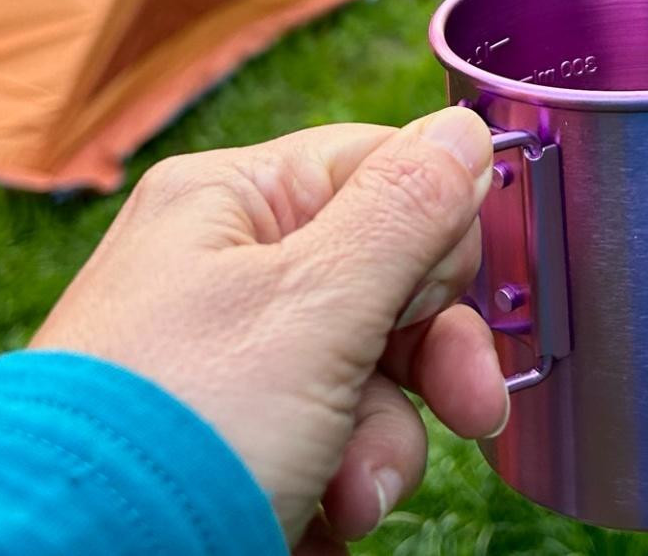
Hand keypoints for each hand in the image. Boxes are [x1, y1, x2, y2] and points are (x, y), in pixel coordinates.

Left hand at [32, 108, 507, 552]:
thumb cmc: (179, 427)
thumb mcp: (313, 305)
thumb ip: (404, 214)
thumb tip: (462, 130)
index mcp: (232, 204)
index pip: (382, 173)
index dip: (441, 237)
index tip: (462, 299)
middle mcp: (225, 273)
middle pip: (387, 284)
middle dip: (425, 361)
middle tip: (468, 410)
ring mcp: (227, 366)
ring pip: (368, 378)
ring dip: (382, 444)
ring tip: (347, 493)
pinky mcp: (231, 445)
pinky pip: (327, 446)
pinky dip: (336, 487)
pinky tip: (313, 519)